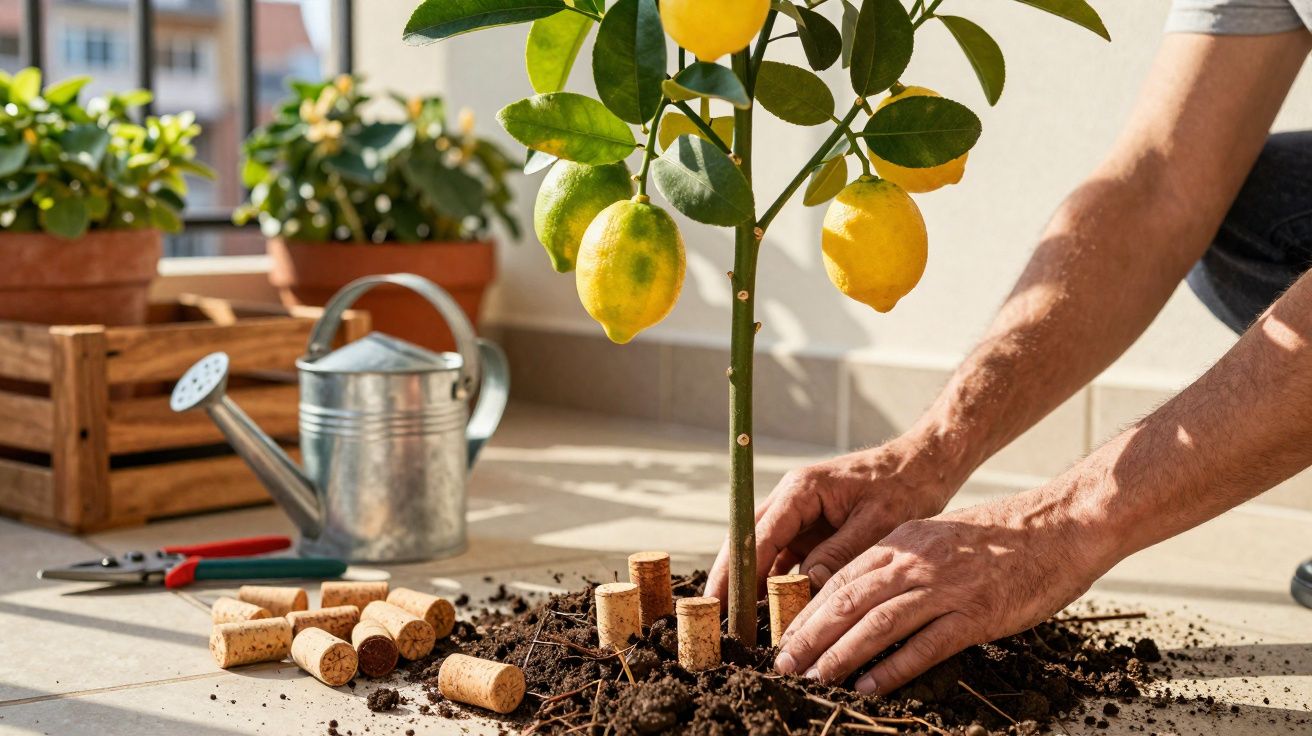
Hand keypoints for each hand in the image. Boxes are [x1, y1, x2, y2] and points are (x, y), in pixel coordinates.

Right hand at [705, 431, 967, 601]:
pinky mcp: (811, 529)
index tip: (720, 599)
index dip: (738, 569)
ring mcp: (799, 514)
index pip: (759, 532)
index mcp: (802, 489)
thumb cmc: (904, 488)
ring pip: (763, 551)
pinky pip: (785, 557)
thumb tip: (807, 584)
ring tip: (738, 620)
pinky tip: (770, 610)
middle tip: (714, 614)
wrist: (922, 467)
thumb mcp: (877, 523)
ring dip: (751, 583)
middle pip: (749, 540)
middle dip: (731, 577)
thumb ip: (839, 553)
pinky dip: (776, 582)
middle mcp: (792, 499)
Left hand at [773, 486, 1111, 693]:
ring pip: (878, 622)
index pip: (840, 576)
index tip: (783, 634)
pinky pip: (925, 645)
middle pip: (848, 600)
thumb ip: (901, 560)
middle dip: (810, 634)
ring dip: (841, 654)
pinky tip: (870, 687)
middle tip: (784, 663)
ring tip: (815, 677)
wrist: (1060, 526)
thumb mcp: (937, 536)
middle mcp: (916, 562)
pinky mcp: (976, 614)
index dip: (808, 609)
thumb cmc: (1001, 535)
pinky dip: (894, 668)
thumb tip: (864, 592)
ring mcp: (946, 588)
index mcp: (902, 541)